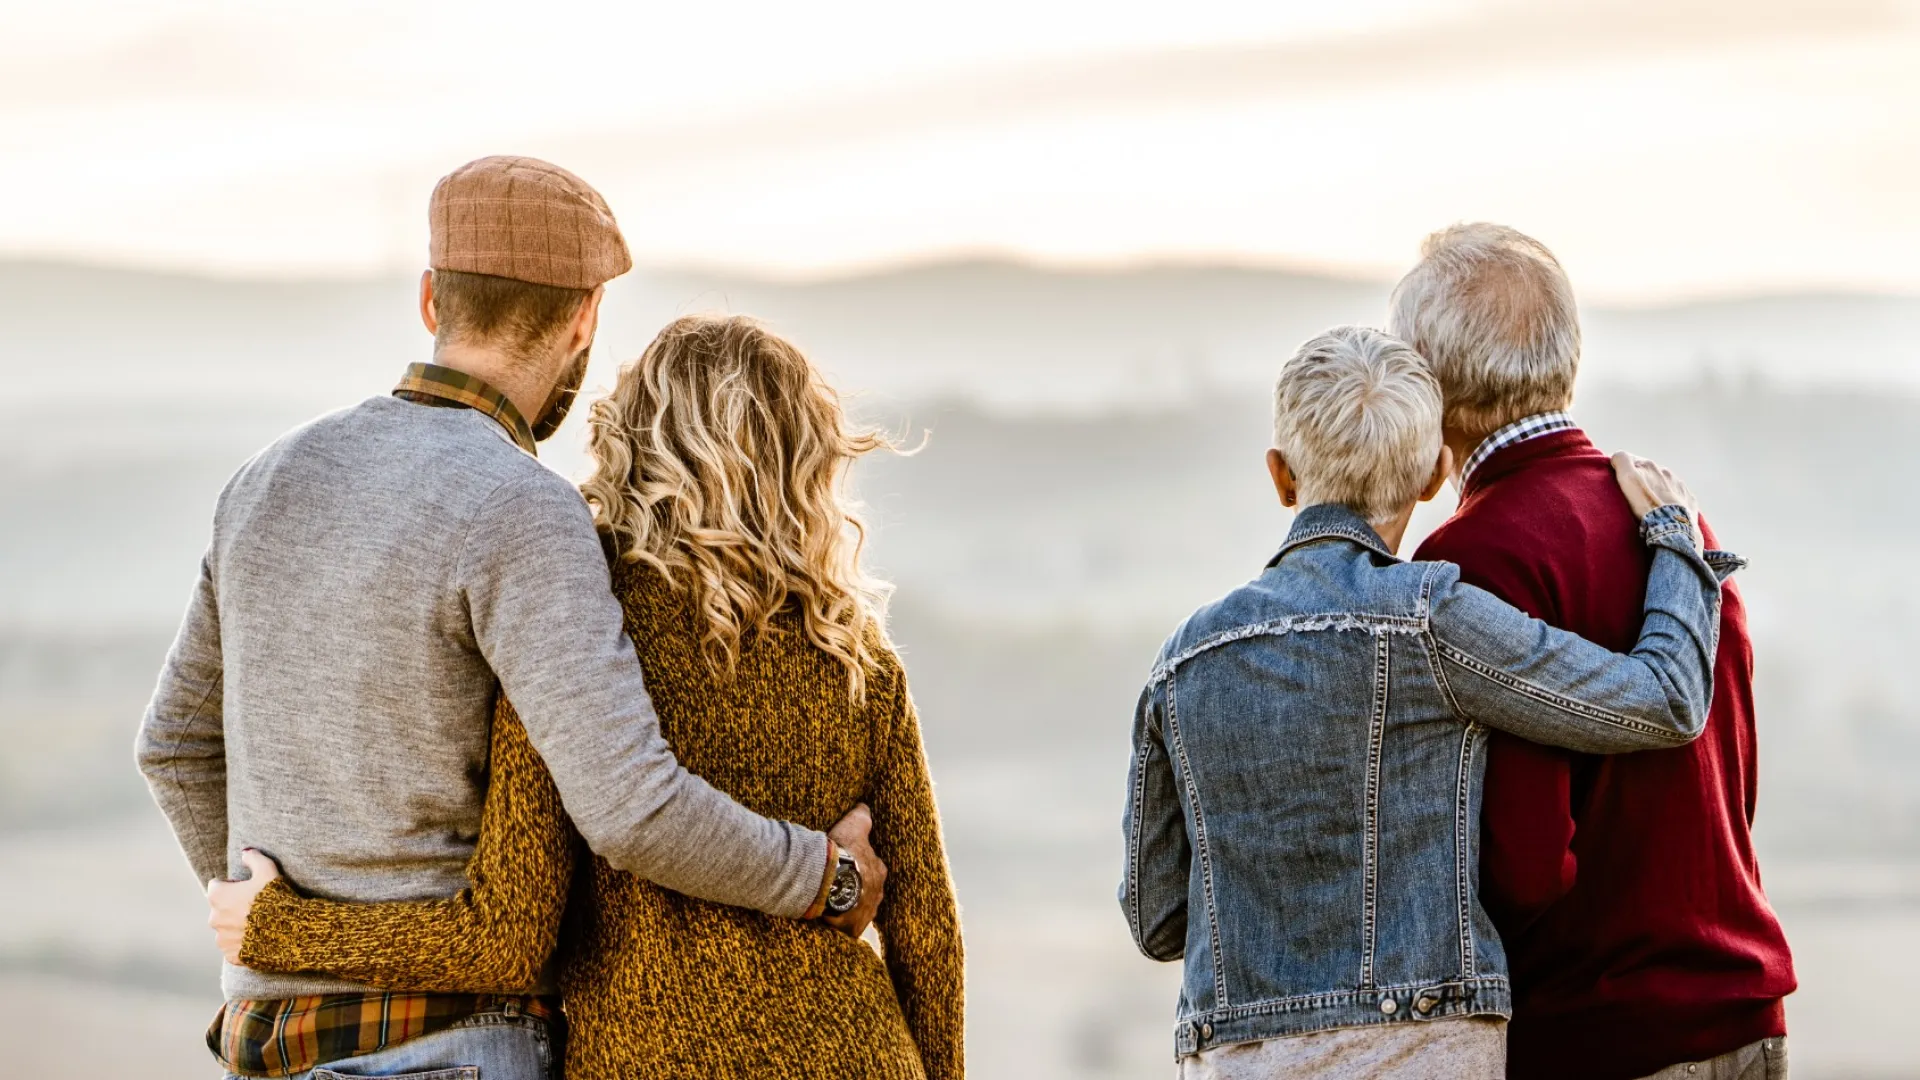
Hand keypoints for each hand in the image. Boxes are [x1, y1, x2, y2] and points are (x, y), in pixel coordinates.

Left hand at [207, 848, 279, 964]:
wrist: (288, 932)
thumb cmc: (276, 898)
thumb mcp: (268, 871)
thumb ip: (254, 858)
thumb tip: (245, 852)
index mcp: (218, 896)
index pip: (216, 885)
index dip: (233, 885)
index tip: (248, 888)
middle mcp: (214, 918)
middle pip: (220, 908)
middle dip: (233, 907)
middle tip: (257, 906)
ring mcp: (222, 939)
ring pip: (226, 929)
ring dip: (237, 926)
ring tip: (260, 923)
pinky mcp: (231, 955)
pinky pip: (233, 947)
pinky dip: (242, 943)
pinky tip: (259, 938)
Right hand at [822, 803, 886, 937]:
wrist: (830, 881)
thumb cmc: (844, 852)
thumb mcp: (853, 826)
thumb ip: (861, 817)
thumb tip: (865, 807)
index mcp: (878, 871)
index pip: (874, 869)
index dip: (862, 867)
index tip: (851, 866)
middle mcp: (877, 894)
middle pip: (869, 892)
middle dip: (859, 890)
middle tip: (843, 886)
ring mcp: (866, 913)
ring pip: (861, 910)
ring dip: (851, 907)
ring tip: (835, 904)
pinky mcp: (854, 928)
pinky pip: (849, 927)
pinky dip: (842, 925)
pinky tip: (832, 921)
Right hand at [1611, 452, 1702, 551]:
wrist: (1672, 527)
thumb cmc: (1646, 505)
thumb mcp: (1628, 478)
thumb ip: (1621, 460)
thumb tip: (1617, 456)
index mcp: (1648, 465)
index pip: (1627, 460)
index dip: (1622, 470)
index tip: (1619, 483)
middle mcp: (1664, 471)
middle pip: (1647, 471)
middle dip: (1641, 480)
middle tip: (1634, 496)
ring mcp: (1678, 485)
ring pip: (1663, 482)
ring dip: (1656, 489)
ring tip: (1650, 506)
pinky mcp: (1689, 499)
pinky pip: (1677, 496)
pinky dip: (1671, 501)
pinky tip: (1666, 512)